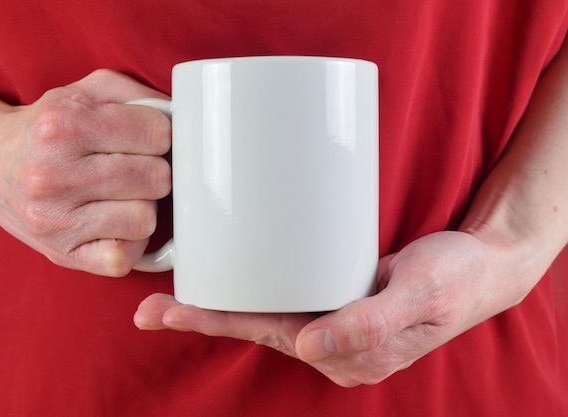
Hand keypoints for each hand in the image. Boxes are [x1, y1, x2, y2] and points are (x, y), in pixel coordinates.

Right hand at [0, 70, 170, 275]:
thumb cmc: (48, 127)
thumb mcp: (85, 92)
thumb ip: (136, 95)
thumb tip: (181, 118)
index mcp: (64, 125)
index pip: (157, 135)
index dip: (161, 136)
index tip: (148, 139)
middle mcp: (54, 174)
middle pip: (156, 179)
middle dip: (155, 170)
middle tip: (135, 168)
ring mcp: (55, 219)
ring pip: (145, 219)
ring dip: (143, 207)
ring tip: (121, 195)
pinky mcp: (61, 254)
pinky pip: (123, 259)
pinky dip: (129, 242)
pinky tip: (115, 223)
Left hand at [134, 231, 537, 385]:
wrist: (479, 267)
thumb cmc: (454, 281)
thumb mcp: (420, 299)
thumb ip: (370, 326)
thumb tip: (311, 348)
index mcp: (347, 350)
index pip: (269, 335)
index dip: (218, 323)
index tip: (171, 312)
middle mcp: (332, 340)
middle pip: (255, 325)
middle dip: (203, 316)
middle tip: (149, 307)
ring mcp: (333, 318)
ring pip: (266, 311)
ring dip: (222, 302)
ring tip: (176, 291)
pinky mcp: (338, 295)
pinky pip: (286, 293)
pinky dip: (253, 285)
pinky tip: (233, 275)